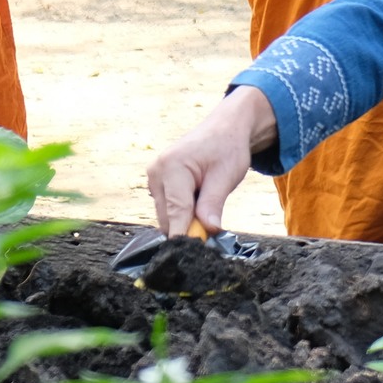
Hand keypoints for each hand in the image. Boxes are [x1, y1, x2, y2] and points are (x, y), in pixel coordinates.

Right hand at [146, 86, 277, 237]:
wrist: (225, 129)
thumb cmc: (228, 148)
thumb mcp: (226, 176)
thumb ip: (213, 204)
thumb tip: (208, 231)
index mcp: (172, 168)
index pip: (176, 211)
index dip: (184, 235)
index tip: (192, 253)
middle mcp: (156, 173)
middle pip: (168, 217)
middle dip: (188, 227)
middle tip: (212, 228)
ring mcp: (154, 177)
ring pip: (167, 215)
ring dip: (185, 219)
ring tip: (207, 203)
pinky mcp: (158, 183)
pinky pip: (168, 207)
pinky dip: (182, 211)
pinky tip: (199, 199)